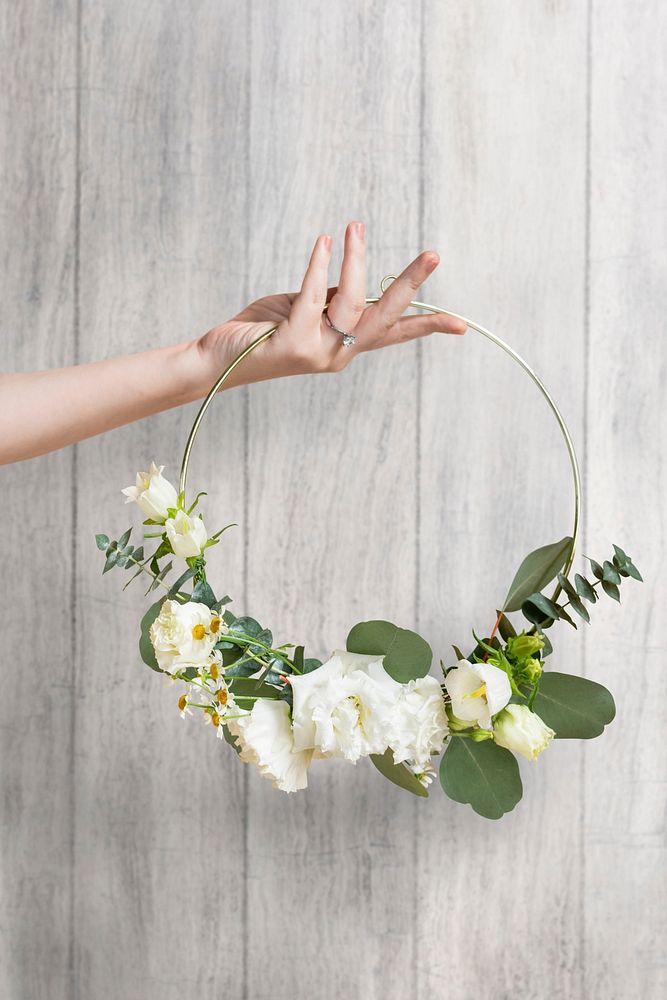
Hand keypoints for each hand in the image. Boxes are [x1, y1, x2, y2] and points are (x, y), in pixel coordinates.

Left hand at [195, 221, 465, 388]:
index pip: (394, 334)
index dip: (427, 327)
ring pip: (350, 302)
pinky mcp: (293, 344)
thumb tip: (351, 273)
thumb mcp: (304, 311)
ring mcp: (317, 352)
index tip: (462, 325)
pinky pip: (313, 297)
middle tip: (433, 255)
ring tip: (353, 227)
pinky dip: (320, 265)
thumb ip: (330, 298)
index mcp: (345, 347)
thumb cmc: (260, 331)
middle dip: (409, 285)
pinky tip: (325, 242)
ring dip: (355, 260)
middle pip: (385, 317)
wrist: (217, 360)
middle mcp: (338, 354)